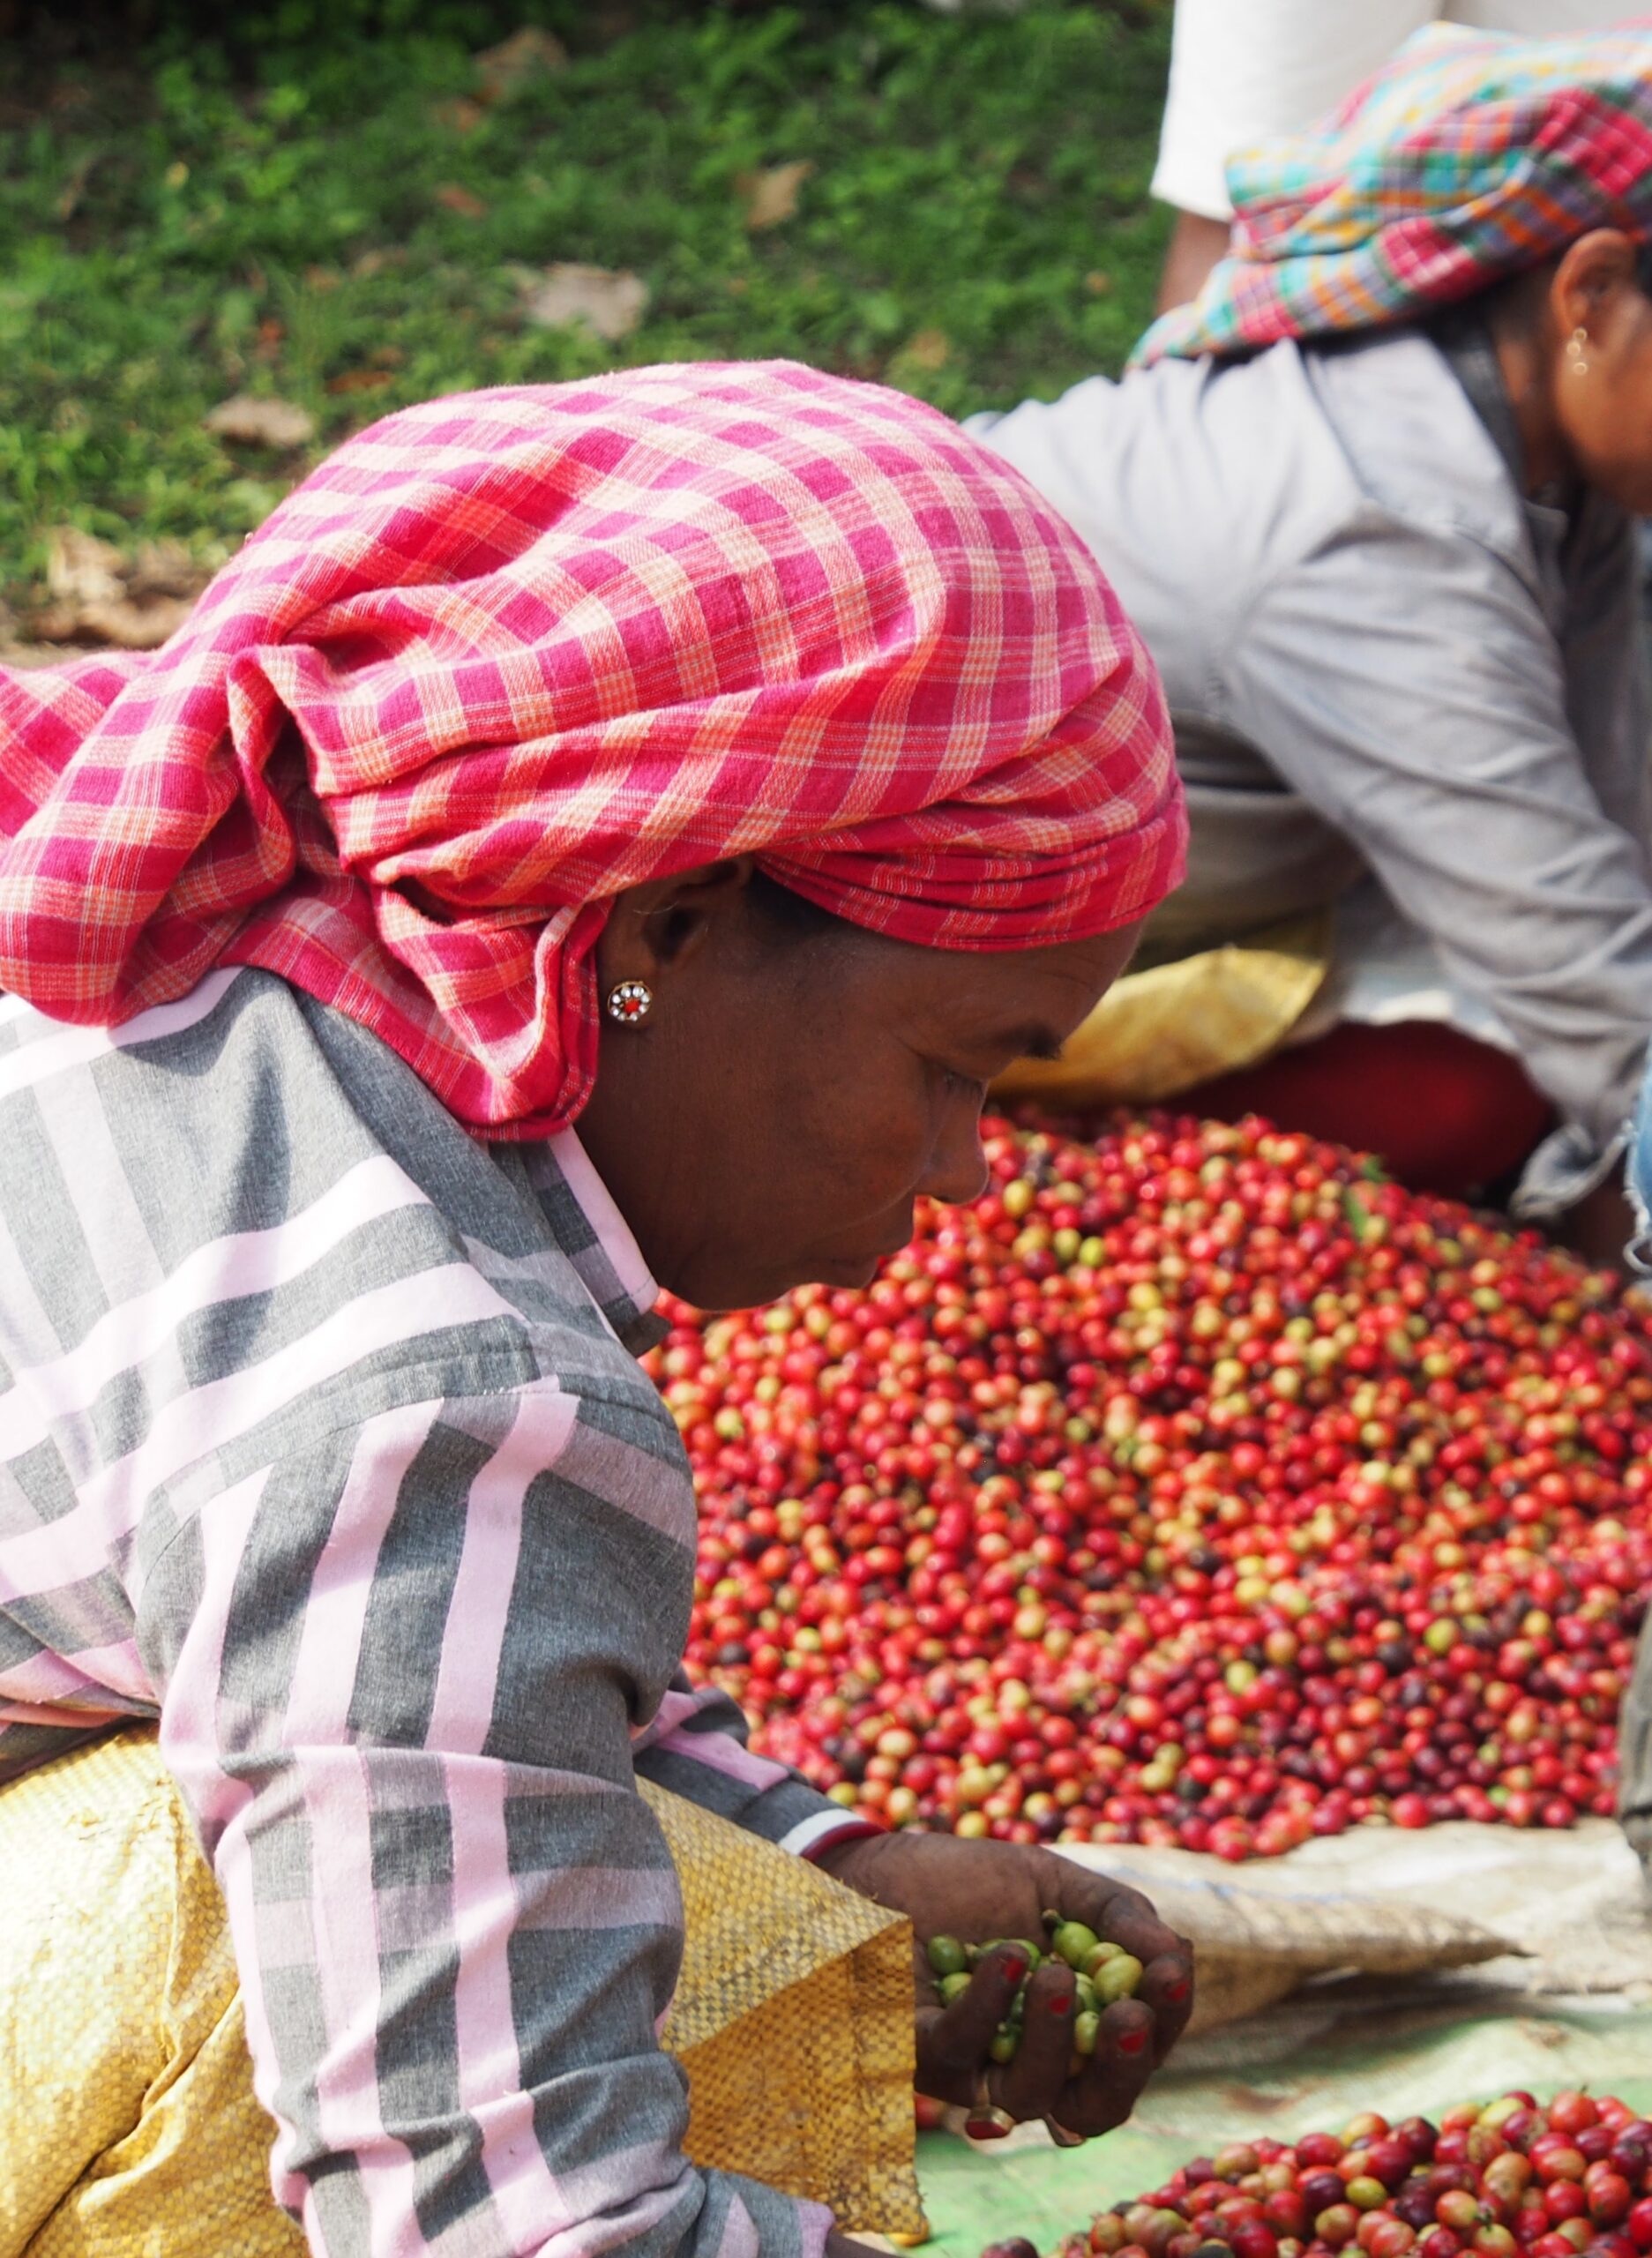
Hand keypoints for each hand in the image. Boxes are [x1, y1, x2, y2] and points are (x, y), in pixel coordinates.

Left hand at [815, 1830, 1191, 2141]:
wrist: (882, 1863)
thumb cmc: (970, 1882)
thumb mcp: (1055, 1884)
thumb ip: (1118, 1916)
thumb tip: (1180, 1953)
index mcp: (1075, 2030)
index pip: (1136, 2053)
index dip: (1164, 2023)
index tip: (1174, 1972)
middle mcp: (1031, 2063)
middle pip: (1096, 2106)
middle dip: (1123, 2066)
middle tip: (1130, 2013)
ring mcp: (975, 2068)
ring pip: (1031, 2094)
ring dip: (1054, 2038)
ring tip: (1057, 1972)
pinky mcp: (917, 2054)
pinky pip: (961, 2053)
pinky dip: (989, 2007)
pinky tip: (1007, 1956)